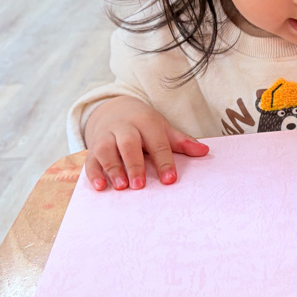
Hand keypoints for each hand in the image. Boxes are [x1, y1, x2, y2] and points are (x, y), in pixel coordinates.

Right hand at [83, 96, 208, 190]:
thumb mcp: (163, 128)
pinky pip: (90, 159)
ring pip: (106, 150)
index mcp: (145, 122)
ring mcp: (106, 136)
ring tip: (121, 186)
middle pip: (128, 144)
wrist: (114, 110)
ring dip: (112, 168)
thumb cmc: (144, 124)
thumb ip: (181, 142)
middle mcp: (124, 127)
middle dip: (134, 165)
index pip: (157, 142)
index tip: (170, 180)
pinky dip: (94, 172)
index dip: (164, 162)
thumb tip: (205, 151)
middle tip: (140, 185)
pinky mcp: (93, 147)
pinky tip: (100, 186)